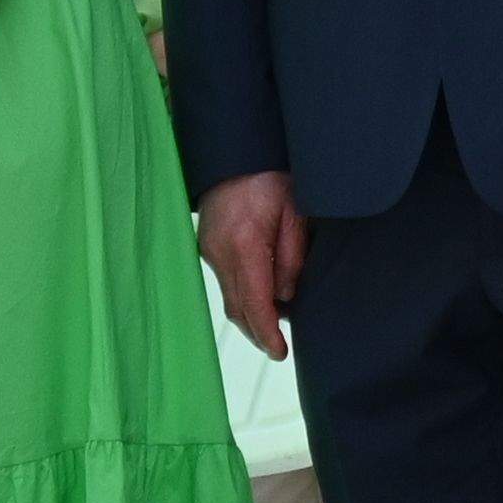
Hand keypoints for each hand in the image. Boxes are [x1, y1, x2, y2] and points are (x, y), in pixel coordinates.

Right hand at [198, 170, 306, 358]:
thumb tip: (286, 296)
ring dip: (250, 316)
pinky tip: (262, 299)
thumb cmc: (271, 177)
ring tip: (274, 329)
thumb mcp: (295, 213)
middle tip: (279, 349)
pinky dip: (243, 297)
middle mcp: (220, 253)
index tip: (281, 352)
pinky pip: (226, 281)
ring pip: (229, 297)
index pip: (254, 302)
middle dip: (258, 333)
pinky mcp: (207, 246)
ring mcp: (209, 250)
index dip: (267, 333)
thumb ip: (292, 256)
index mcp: (244, 244)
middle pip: (237, 307)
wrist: (237, 151)